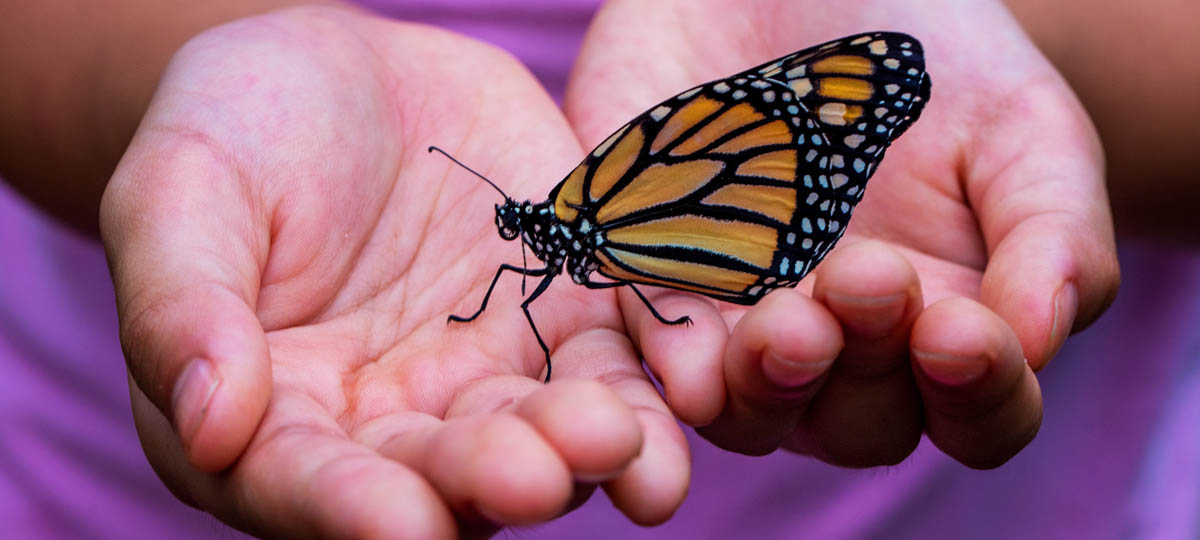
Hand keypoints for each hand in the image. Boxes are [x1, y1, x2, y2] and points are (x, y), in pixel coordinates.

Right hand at [101, 7, 687, 536]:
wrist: (345, 74)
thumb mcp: (181, 192)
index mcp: (277, 417)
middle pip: (441, 478)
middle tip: (532, 474)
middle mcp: (390, 424)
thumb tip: (208, 426)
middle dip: (488, 481)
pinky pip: (614, 366)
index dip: (349, 510)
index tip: (400, 525)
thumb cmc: (235, 132)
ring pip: (540, 437)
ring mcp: (487, 377)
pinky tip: (683, 397)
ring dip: (582, 453)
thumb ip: (184, 306)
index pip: (306, 484)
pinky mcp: (565, 321)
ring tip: (618, 442)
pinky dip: (650, 388)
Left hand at [564, 0, 1118, 467]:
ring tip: (785, 325)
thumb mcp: (1022, 130)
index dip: (979, 393)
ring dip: (768, 385)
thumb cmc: (938, 70)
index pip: (980, 413)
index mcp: (944, 328)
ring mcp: (742, 328)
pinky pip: (651, 349)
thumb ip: (1052, 233)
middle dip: (864, 369)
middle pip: (858, 426)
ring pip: (750, 412)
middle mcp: (842, 352)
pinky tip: (687, 363)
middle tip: (864, 278)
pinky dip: (670, 362)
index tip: (960, 332)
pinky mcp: (651, 286)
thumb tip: (1037, 339)